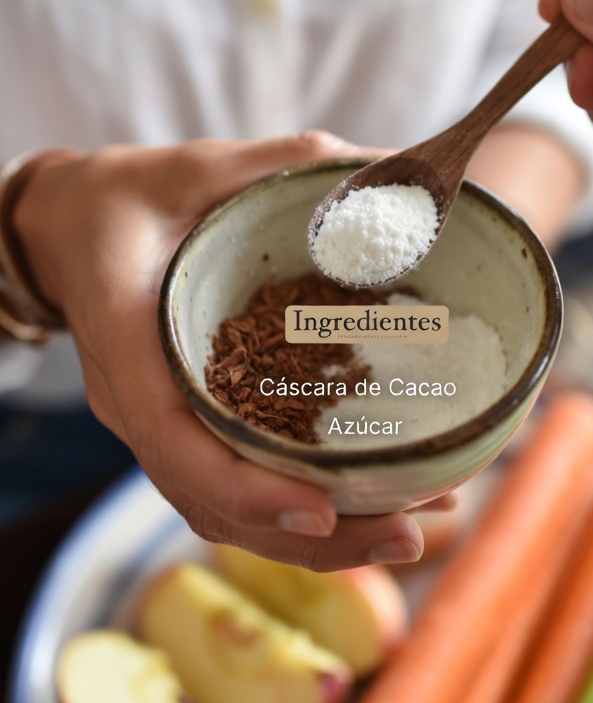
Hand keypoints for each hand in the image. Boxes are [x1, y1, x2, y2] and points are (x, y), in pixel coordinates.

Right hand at [12, 132, 438, 567]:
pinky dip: (296, 510)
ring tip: (409, 532)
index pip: (172, 437)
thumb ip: (293, 164)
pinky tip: (373, 504)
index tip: (321, 508)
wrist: (71, 228)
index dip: (244, 487)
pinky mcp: (182, 428)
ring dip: (314, 538)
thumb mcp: (204, 166)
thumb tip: (400, 167)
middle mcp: (135, 400)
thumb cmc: (133, 197)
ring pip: (224, 511)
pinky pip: (232, 489)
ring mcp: (155, 424)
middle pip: (211, 500)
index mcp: (125, 335)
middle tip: (408, 538)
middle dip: (308, 536)